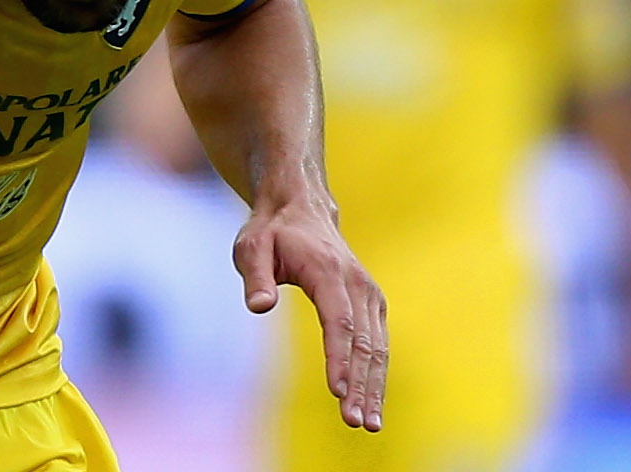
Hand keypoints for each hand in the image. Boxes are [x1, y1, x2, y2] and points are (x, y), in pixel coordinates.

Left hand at [244, 192, 384, 431]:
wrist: (301, 207)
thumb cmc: (271, 231)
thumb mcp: (251, 247)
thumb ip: (255, 276)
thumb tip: (259, 307)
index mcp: (328, 271)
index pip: (338, 321)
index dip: (339, 358)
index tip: (338, 392)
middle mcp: (357, 283)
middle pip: (363, 341)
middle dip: (361, 385)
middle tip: (355, 423)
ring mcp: (369, 293)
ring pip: (377, 346)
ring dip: (374, 386)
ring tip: (368, 424)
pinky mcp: (372, 303)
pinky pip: (378, 343)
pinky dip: (377, 374)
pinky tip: (372, 402)